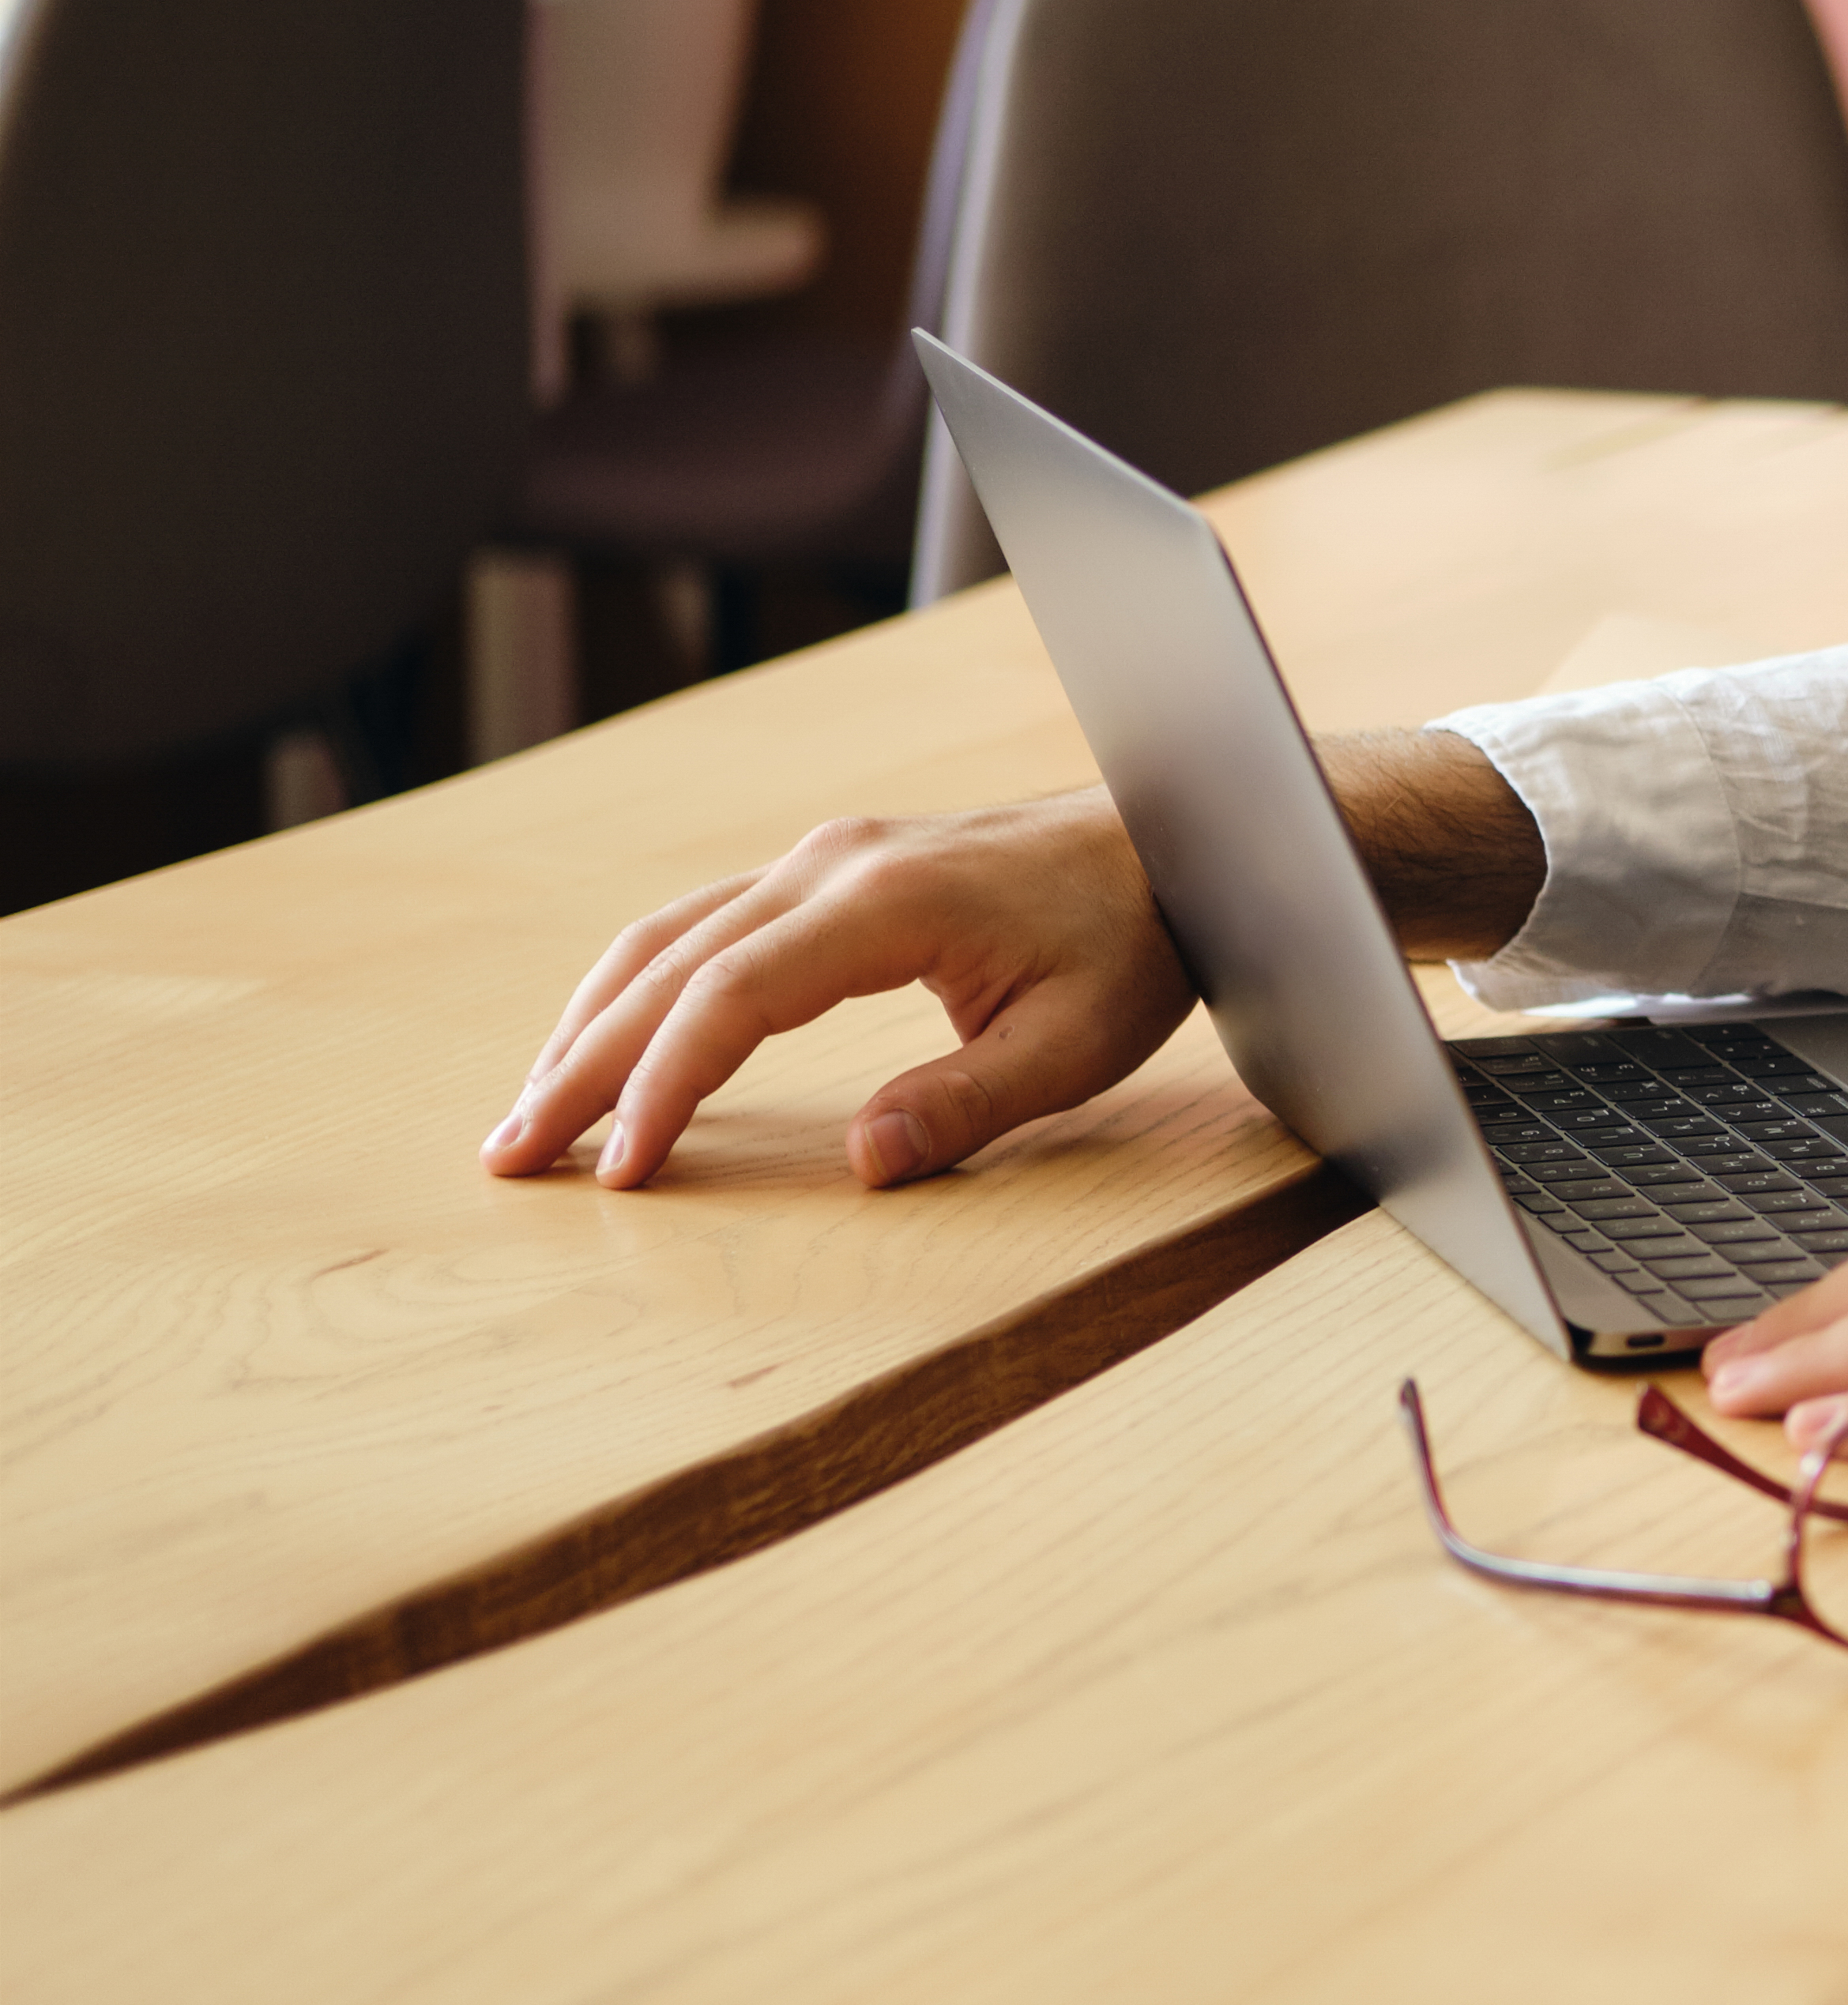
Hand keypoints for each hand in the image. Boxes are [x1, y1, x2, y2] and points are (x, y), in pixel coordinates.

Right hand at [481, 791, 1192, 1189]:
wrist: (1176, 839)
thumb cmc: (1134, 943)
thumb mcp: (1078, 1043)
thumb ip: (968, 1103)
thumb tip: (862, 1165)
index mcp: (885, 904)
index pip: (732, 999)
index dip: (664, 1085)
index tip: (619, 1165)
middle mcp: (833, 865)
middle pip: (672, 967)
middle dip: (585, 1066)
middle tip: (514, 1155)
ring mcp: (825, 857)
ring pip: (669, 936)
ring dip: (592, 1022)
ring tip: (530, 1111)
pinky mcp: (830, 868)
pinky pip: (706, 923)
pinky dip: (641, 985)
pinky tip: (607, 1041)